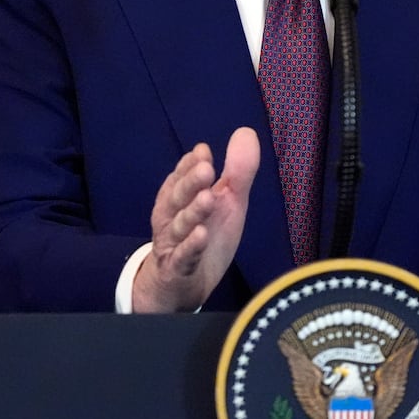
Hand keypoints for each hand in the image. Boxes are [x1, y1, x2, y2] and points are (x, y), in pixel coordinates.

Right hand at [131, 128, 258, 312]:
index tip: (203, 152)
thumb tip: (246, 132)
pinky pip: (184, 257)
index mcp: (181, 198)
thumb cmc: (204, 236)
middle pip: (178, 197)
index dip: (190, 165)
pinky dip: (191, 246)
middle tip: (206, 169)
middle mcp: (172, 217)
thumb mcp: (227, 202)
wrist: (181, 286)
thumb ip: (236, 171)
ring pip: (180, 226)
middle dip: (191, 183)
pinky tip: (201, 235)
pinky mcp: (178, 269)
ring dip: (193, 212)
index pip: (182, 177)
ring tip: (208, 199)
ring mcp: (173, 244)